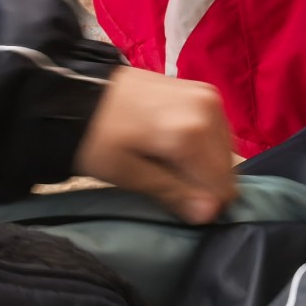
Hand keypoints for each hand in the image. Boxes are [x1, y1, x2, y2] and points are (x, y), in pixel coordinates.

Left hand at [73, 68, 236, 223]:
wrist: (79, 94)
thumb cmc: (96, 139)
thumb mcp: (126, 173)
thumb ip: (171, 192)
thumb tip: (209, 214)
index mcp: (192, 133)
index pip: (222, 184)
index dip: (206, 204)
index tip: (180, 208)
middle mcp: (210, 111)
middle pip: (226, 165)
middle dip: (204, 181)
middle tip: (168, 183)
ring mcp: (209, 97)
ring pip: (223, 147)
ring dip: (204, 163)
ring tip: (169, 162)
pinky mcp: (205, 91)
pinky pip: (217, 129)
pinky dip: (202, 144)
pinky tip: (176, 145)